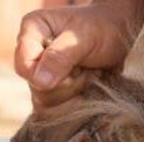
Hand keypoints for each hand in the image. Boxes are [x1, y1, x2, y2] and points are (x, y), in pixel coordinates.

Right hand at [15, 2, 143, 106]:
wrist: (119, 37)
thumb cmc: (102, 28)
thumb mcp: (83, 37)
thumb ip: (60, 56)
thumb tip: (39, 82)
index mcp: (33, 31)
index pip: (24, 66)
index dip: (45, 76)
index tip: (72, 67)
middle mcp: (33, 54)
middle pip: (36, 88)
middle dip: (67, 84)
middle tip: (86, 68)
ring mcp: (42, 75)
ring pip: (46, 103)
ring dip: (74, 93)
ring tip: (90, 74)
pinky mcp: (54, 91)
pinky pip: (56, 111)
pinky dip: (77, 102)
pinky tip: (88, 86)